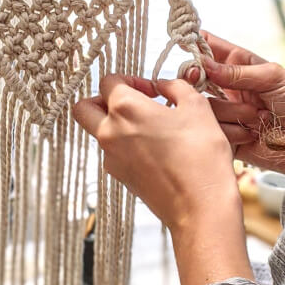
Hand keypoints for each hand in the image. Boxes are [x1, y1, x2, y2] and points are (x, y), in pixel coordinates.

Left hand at [72, 74, 253, 284]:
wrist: (201, 205)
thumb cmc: (200, 155)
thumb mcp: (196, 106)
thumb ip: (175, 87)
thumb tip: (163, 85)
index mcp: (124, 108)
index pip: (108, 80)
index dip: (131, 79)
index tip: (152, 90)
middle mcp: (109, 132)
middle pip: (84, 108)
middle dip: (102, 100)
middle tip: (132, 104)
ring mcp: (111, 158)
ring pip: (99, 132)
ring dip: (116, 124)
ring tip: (151, 129)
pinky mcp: (120, 178)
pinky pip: (113, 154)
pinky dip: (127, 146)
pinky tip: (156, 150)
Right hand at [187, 31, 284, 175]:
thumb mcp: (272, 77)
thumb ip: (236, 72)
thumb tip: (203, 64)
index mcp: (240, 65)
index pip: (210, 48)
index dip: (195, 45)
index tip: (183, 44)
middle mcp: (229, 87)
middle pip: (195, 77)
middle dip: (196, 78)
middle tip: (197, 78)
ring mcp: (226, 111)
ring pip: (203, 105)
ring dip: (228, 110)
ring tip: (258, 116)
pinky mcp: (227, 136)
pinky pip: (212, 129)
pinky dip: (230, 130)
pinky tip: (251, 133)